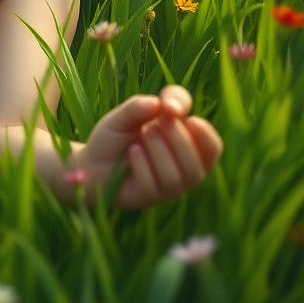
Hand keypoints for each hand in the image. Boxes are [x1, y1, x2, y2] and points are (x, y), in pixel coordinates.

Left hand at [77, 85, 222, 208]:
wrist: (89, 162)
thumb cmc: (114, 137)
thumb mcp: (124, 115)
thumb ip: (142, 105)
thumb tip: (165, 105)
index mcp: (187, 148)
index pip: (213, 146)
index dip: (203, 131)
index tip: (178, 113)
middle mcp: (183, 170)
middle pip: (200, 163)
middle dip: (179, 139)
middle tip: (153, 124)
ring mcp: (168, 187)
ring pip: (180, 177)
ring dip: (162, 151)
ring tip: (144, 133)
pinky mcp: (150, 197)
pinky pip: (156, 186)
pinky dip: (144, 165)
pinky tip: (132, 152)